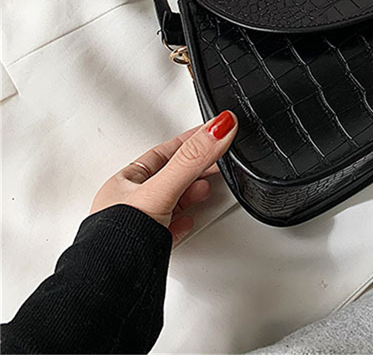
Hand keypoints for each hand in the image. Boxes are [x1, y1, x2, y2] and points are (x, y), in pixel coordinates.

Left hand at [91, 110, 237, 244]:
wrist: (113, 285)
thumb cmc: (119, 238)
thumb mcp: (162, 189)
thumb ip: (192, 158)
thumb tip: (219, 128)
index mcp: (123, 183)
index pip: (161, 153)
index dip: (187, 141)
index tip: (209, 133)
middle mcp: (126, 204)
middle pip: (167, 177)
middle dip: (193, 168)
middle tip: (215, 160)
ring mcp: (136, 228)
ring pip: (169, 203)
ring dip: (190, 194)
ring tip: (205, 189)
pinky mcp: (145, 251)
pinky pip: (167, 230)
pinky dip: (182, 223)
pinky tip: (187, 223)